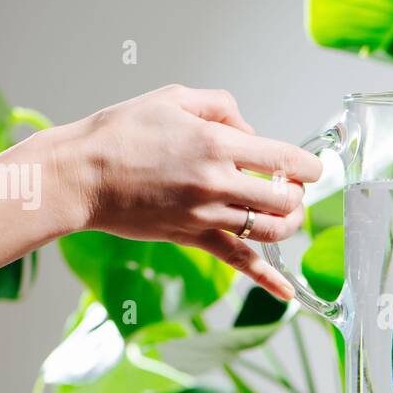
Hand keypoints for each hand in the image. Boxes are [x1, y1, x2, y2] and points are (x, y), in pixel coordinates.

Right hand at [59, 84, 320, 297]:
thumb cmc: (120, 133)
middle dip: (298, 193)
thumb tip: (250, 132)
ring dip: (289, 224)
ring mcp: (207, 215)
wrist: (80, 176)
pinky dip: (267, 279)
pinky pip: (238, 261)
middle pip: (285, 199)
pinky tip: (287, 294)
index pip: (286, 159)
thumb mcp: (174, 98)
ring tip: (286, 214)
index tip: (312, 168)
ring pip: (270, 230)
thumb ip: (222, 108)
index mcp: (217, 144)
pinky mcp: (193, 237)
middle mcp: (218, 183)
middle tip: (292, 187)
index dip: (309, 166)